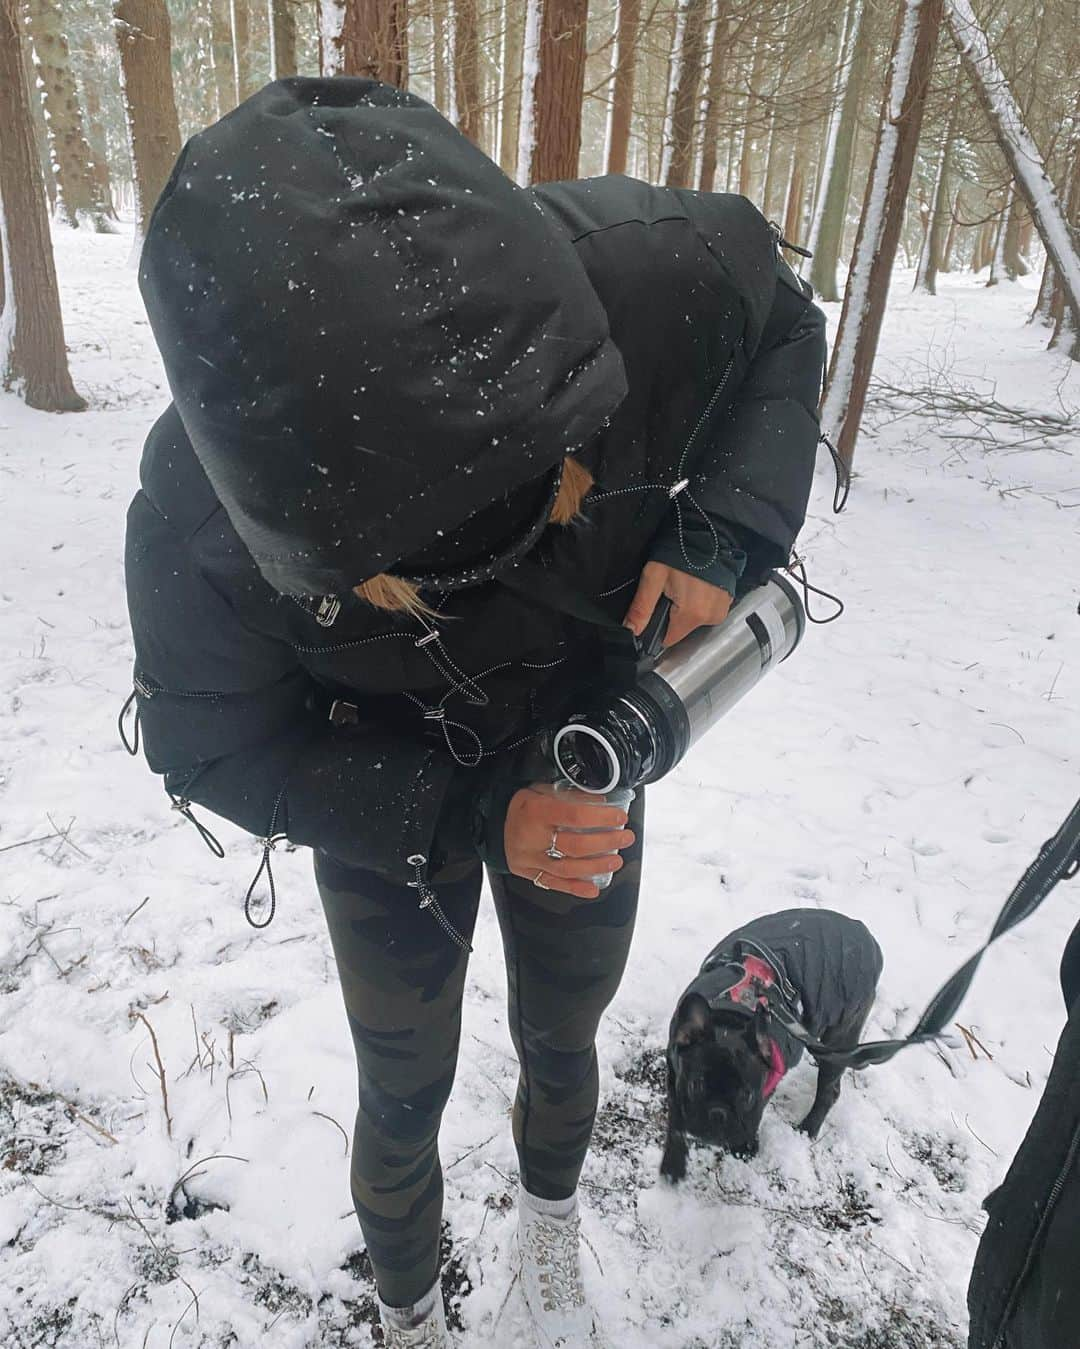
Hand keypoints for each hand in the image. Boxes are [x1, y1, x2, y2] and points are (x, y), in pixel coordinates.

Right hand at [504, 783, 634, 899]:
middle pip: (576, 846)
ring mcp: (530, 859)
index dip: (601, 817)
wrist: (493, 823)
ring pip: (568, 869)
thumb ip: (570, 796)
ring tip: (615, 861)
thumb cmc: (523, 806)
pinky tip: (593, 888)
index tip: (619, 817)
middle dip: (607, 843)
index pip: (574, 816)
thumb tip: (602, 802)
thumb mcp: (542, 790)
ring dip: (597, 867)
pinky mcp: (529, 874)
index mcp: (536, 811)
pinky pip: (554, 884)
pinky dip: (576, 889)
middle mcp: (532, 837)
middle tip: (625, 838)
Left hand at [623, 561, 732, 648]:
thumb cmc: (680, 552)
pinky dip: (700, 603)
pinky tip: (696, 586)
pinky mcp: (727, 603)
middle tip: (670, 591)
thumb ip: (641, 608)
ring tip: (684, 586)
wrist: (706, 532)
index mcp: (691, 614)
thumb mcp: (653, 577)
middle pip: (681, 629)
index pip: (668, 639)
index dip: (658, 628)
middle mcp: (710, 617)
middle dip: (672, 615)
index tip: (656, 610)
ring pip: (694, 621)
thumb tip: (630, 631)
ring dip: (687, 609)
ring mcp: (721, 610)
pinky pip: (707, 611)